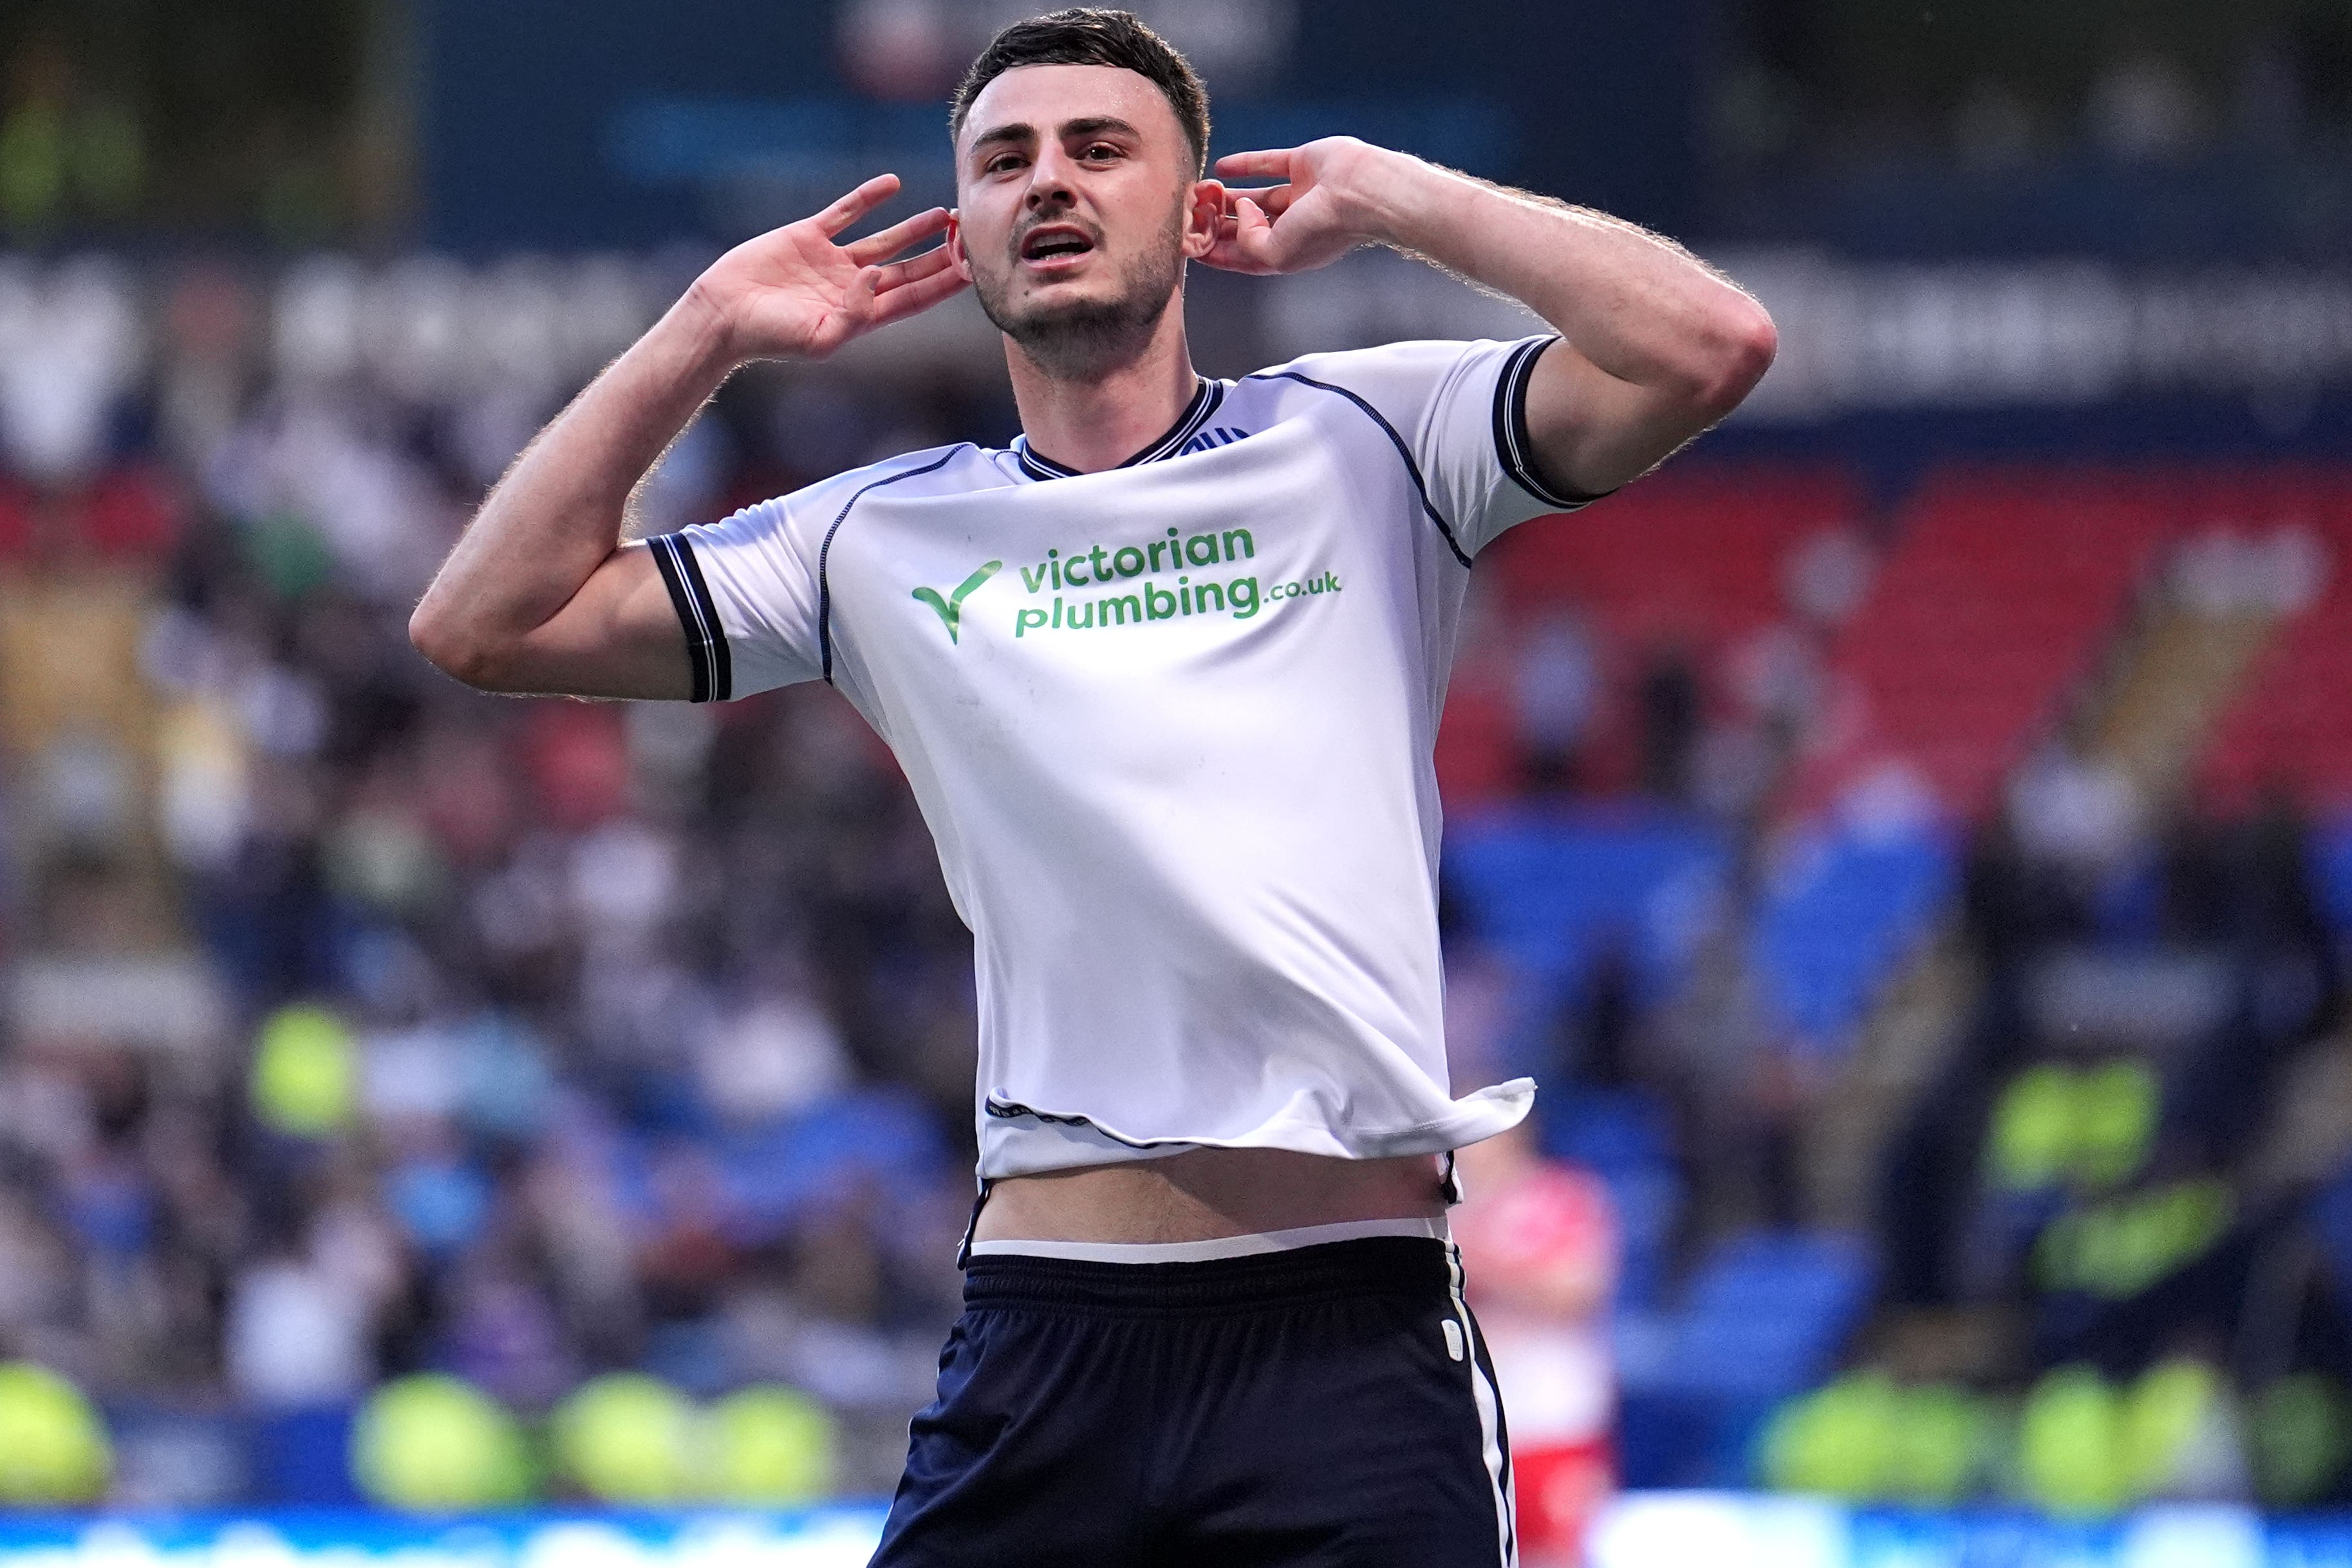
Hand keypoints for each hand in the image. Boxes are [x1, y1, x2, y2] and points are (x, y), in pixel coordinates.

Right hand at [688, 174, 968, 361]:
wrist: (723, 314)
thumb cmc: (769, 336)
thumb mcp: (818, 338)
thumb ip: (855, 313)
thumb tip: (880, 275)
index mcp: (861, 315)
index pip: (915, 298)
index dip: (945, 284)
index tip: (974, 268)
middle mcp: (853, 288)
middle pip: (909, 270)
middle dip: (941, 256)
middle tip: (971, 237)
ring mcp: (832, 261)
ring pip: (885, 241)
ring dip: (915, 229)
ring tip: (945, 214)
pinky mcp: (808, 237)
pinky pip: (845, 212)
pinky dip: (867, 198)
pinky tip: (892, 183)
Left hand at [1202, 138, 1392, 275]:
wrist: (1362, 193)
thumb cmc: (1324, 229)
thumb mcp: (1275, 252)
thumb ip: (1247, 241)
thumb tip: (1237, 210)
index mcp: (1289, 254)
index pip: (1245, 257)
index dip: (1217, 253)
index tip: (1190, 247)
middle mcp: (1294, 226)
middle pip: (1247, 227)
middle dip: (1219, 224)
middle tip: (1191, 217)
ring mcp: (1299, 194)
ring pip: (1255, 197)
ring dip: (1228, 196)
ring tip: (1201, 193)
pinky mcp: (1303, 165)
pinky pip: (1267, 164)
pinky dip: (1244, 165)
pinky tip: (1221, 166)